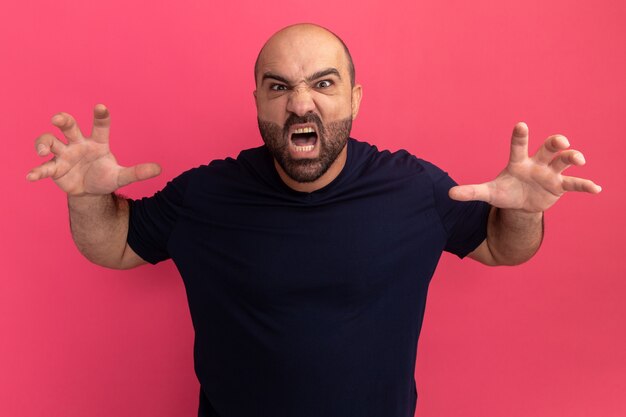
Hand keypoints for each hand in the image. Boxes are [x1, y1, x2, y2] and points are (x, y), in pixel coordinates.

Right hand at [27, 104, 160, 195]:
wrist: (90, 191)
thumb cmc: (105, 177)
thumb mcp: (121, 176)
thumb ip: (138, 172)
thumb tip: (160, 169)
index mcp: (97, 142)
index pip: (100, 125)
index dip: (100, 115)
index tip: (101, 106)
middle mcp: (78, 143)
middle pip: (69, 127)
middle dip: (63, 120)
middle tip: (58, 119)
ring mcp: (64, 155)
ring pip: (50, 141)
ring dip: (44, 143)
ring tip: (43, 150)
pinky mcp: (54, 169)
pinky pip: (43, 168)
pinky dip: (36, 171)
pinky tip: (30, 176)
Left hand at [449, 122, 601, 212]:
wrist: (521, 204)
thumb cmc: (505, 191)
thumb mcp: (489, 193)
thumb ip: (471, 192)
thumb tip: (449, 194)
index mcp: (518, 161)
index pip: (518, 145)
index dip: (519, 135)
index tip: (521, 125)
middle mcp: (537, 163)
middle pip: (548, 148)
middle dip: (555, 142)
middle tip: (560, 141)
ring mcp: (550, 173)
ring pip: (563, 161)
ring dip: (572, 157)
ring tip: (579, 158)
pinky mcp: (560, 186)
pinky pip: (574, 184)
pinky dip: (585, 186)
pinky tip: (597, 189)